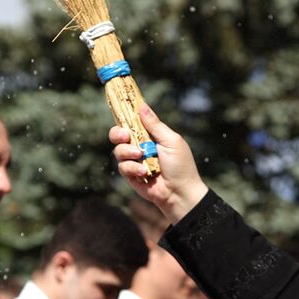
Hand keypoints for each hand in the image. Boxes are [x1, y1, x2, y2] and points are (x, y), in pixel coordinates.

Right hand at [110, 105, 208, 222]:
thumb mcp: (170, 140)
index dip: (125, 115)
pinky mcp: (131, 174)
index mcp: (151, 135)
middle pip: (119, 134)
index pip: (133, 121)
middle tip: (125, 136)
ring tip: (141, 156)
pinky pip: (122, 166)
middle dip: (118, 133)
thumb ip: (155, 125)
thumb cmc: (180, 165)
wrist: (179, 192)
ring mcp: (134, 160)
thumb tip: (142, 106)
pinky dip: (132, 168)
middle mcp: (140, 146)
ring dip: (128, 152)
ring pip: (118, 150)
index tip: (119, 109)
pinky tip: (144, 172)